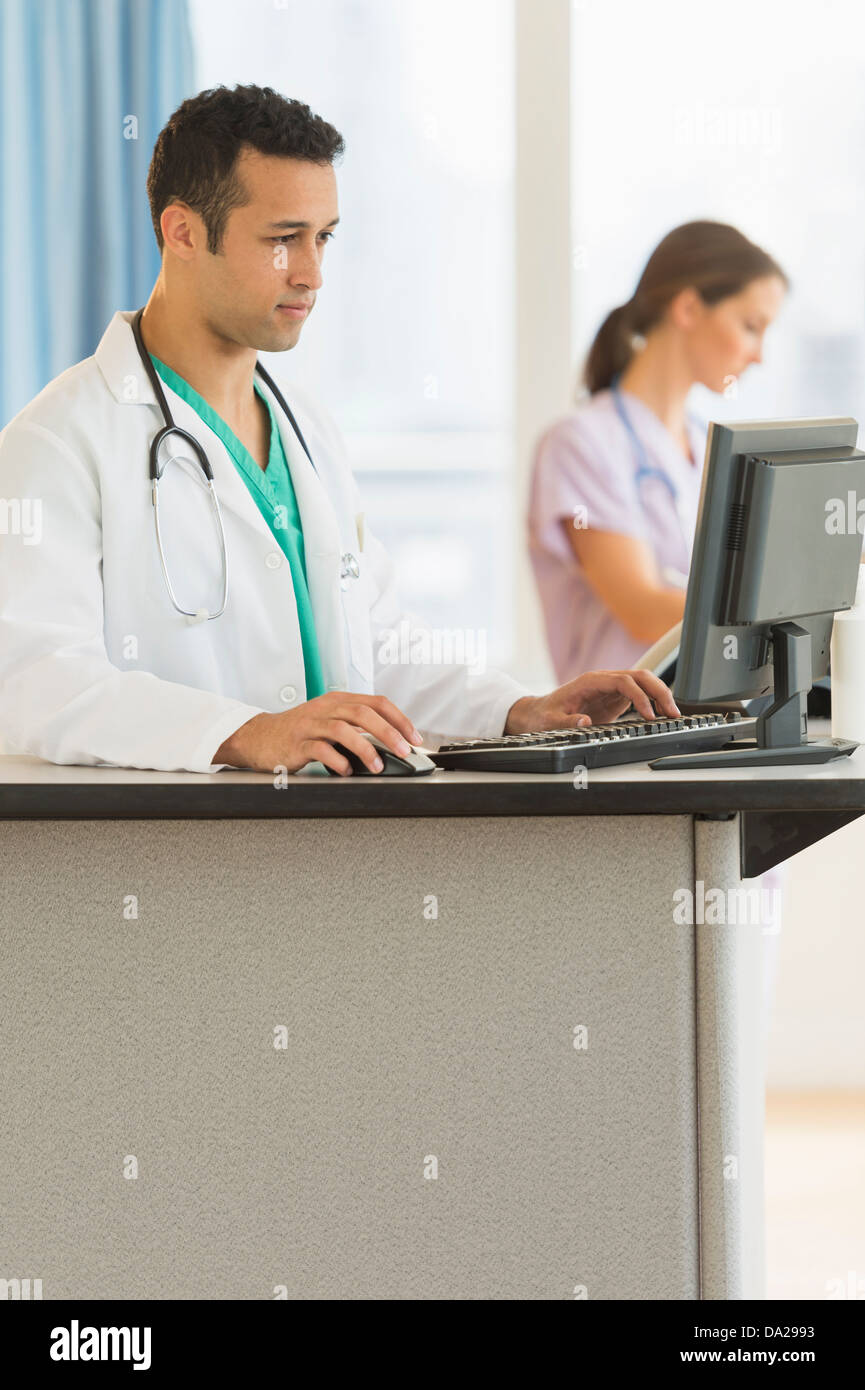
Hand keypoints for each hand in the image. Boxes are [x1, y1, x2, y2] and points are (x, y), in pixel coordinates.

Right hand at [213, 691, 423, 774]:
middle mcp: (326, 708)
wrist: (259, 737)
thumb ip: (357, 726)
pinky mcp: (296, 743)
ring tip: (377, 766)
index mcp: (339, 700)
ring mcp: (310, 725)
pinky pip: (320, 749)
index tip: (415, 738)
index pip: (377, 702)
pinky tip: (346, 771)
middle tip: (404, 751)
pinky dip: (337, 761)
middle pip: (363, 713)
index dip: (400, 719)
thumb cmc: (299, 731)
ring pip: (343, 729)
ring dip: (365, 748)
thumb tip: (392, 742)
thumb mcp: (330, 720)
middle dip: (389, 733)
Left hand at [504, 668, 680, 733]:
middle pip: (640, 676)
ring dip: (660, 695)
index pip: (623, 681)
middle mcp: (604, 681)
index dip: (639, 696)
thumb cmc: (544, 715)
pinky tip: (662, 715)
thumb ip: (566, 722)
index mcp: (590, 681)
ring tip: (673, 715)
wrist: (538, 713)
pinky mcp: (614, 699)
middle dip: (659, 691)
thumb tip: (584, 722)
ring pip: (643, 682)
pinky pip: (639, 695)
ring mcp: (611, 689)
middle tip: (672, 713)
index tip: (649, 715)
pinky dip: (653, 703)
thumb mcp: (550, 721)